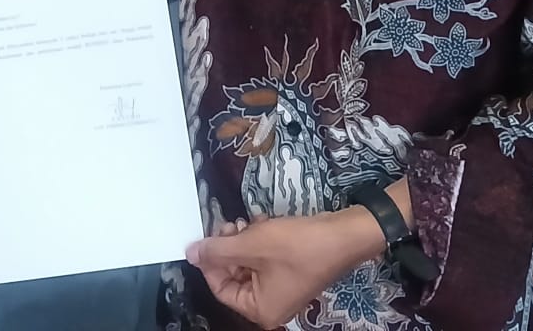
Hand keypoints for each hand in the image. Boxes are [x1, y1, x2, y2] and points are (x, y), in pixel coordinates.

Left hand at [185, 213, 381, 329]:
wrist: (343, 236)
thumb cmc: (297, 246)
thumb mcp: (252, 244)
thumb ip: (218, 250)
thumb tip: (189, 253)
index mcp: (260, 310)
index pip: (220, 288)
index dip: (210, 262)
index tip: (207, 236)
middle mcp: (270, 305)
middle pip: (234, 275)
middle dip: (229, 247)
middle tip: (228, 224)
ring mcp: (282, 289)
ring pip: (249, 263)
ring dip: (244, 240)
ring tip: (247, 222)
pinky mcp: (291, 271)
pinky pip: (265, 258)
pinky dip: (260, 240)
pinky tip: (263, 223)